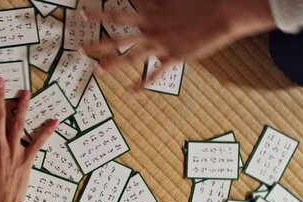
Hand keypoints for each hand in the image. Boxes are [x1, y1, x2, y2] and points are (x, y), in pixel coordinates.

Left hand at [82, 0, 274, 86]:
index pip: (119, 11)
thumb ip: (159, 2)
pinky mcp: (173, 57)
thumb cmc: (202, 0)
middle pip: (117, 38)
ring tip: (97, 70)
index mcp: (150, 10)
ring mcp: (160, 44)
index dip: (100, 13)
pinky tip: (131, 92)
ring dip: (112, 65)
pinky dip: (142, 84)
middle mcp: (150, 28)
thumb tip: (148, 1)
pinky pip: (154, 73)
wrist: (223, 11)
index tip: (83, 14)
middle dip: (97, 45)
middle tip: (79, 50)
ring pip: (130, 58)